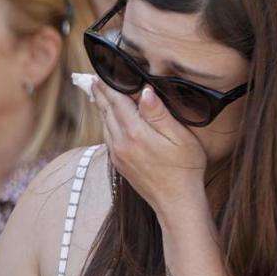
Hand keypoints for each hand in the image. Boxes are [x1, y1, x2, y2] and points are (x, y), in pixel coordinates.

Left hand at [91, 79, 208, 219]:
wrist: (176, 202)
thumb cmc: (185, 168)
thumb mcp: (179, 137)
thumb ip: (159, 113)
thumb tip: (144, 91)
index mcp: (135, 133)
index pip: (117, 102)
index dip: (109, 86)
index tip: (100, 73)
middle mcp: (121, 143)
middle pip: (107, 112)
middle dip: (100, 93)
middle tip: (92, 78)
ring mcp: (117, 155)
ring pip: (105, 124)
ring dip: (101, 107)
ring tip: (97, 93)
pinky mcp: (119, 164)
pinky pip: (107, 137)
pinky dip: (105, 122)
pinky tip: (108, 118)